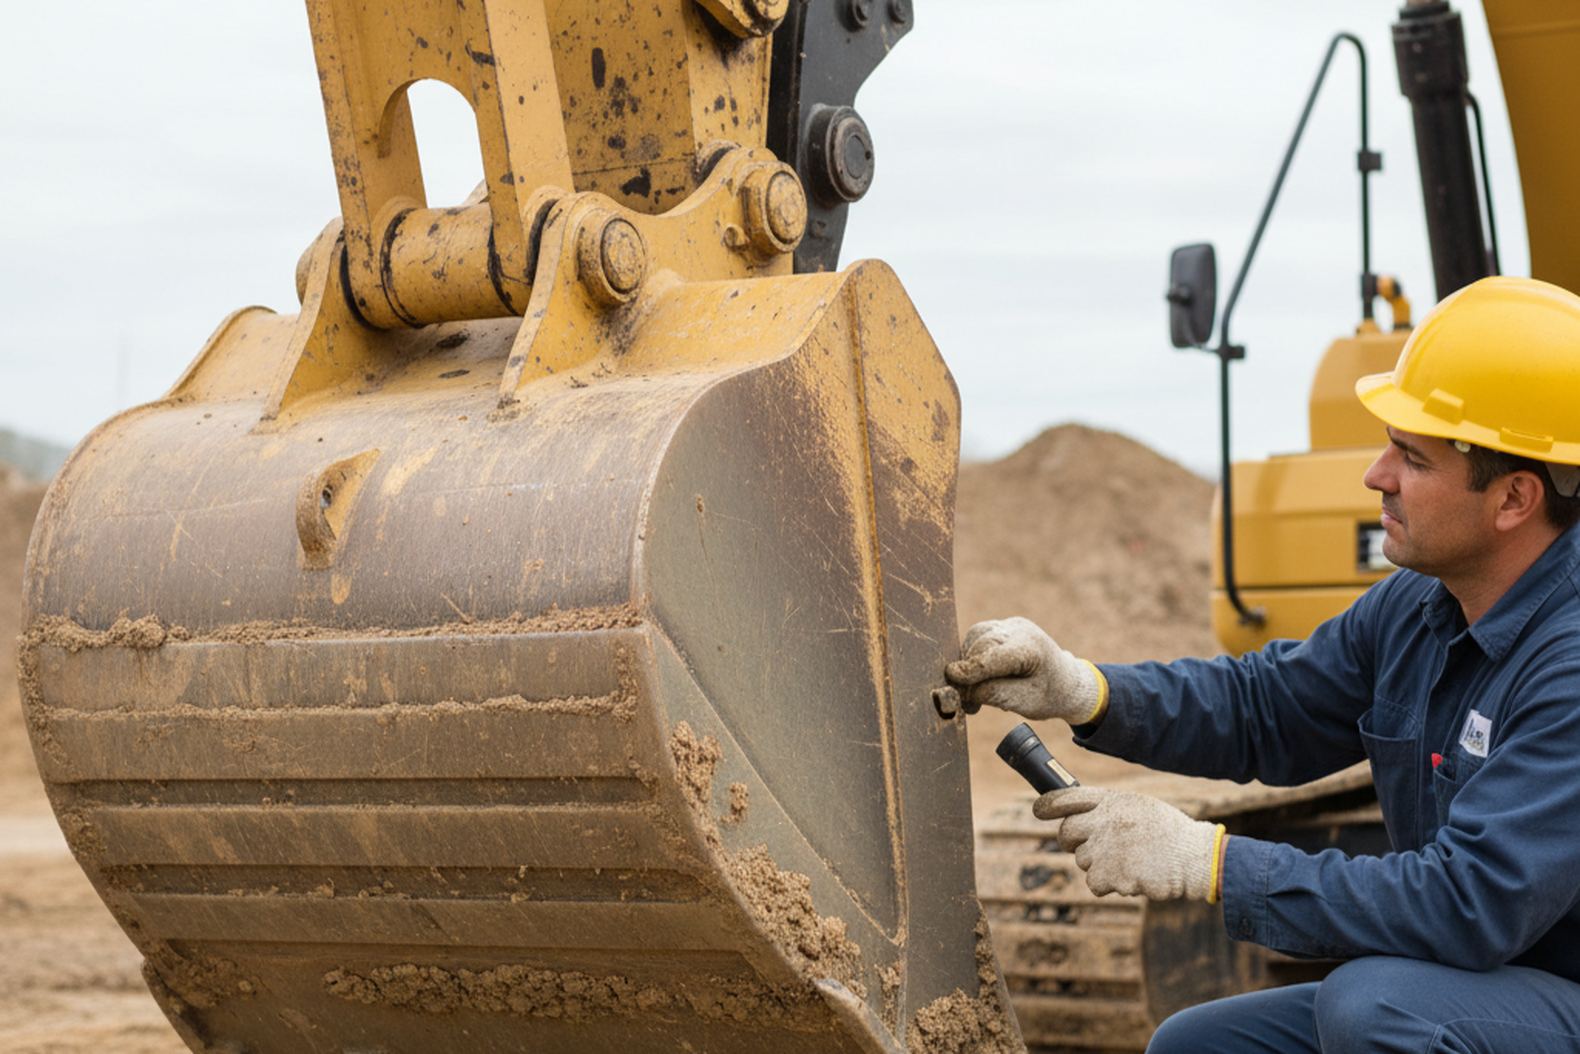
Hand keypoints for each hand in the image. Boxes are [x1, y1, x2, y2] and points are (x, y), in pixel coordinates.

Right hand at [944, 617, 1104, 723]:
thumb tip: (960, 690)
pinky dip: (973, 657)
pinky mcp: (1002, 627)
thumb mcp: (1024, 703)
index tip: (951, 678)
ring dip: (968, 663)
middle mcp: (1020, 629)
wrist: (1067, 682)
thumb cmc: (1049, 695)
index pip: (993, 655)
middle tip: (967, 702)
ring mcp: (1010, 625)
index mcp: (1031, 647)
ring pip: (975, 638)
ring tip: (974, 692)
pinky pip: (978, 637)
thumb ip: (992, 694)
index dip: (970, 668)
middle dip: (967, 671)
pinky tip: (979, 677)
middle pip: (980, 645)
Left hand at [1035, 786, 1224, 901]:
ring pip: (1082, 860)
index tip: (1038, 810)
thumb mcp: (1139, 807)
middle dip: (1072, 842)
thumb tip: (1079, 819)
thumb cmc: (1169, 834)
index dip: (1049, 804)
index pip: (1068, 797)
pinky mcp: (1111, 873)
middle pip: (1066, 833)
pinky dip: (1109, 885)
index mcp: (1112, 800)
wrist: (1195, 859)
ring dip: (1100, 866)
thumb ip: (1109, 810)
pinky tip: (1132, 877)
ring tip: (1130, 861)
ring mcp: (1106, 847)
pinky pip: (1094, 883)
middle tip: (1095, 848)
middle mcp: (1104, 820)